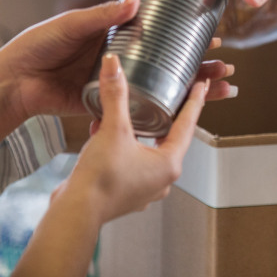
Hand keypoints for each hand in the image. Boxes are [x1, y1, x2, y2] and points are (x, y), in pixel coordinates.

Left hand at [0, 0, 232, 153]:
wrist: (12, 83)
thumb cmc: (36, 47)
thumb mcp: (72, 24)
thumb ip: (103, 15)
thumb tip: (136, 2)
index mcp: (117, 35)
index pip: (162, 33)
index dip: (188, 35)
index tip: (212, 34)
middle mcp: (125, 59)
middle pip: (172, 62)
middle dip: (202, 66)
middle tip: (225, 66)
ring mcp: (120, 83)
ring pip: (166, 86)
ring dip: (194, 89)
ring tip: (222, 89)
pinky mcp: (110, 105)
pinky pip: (144, 107)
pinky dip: (166, 110)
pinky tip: (187, 111)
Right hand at [56, 53, 206, 222]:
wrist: (75, 213)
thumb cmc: (100, 179)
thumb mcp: (113, 130)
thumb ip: (115, 95)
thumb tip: (113, 64)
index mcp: (169, 163)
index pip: (188, 124)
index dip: (195, 101)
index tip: (201, 85)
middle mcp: (162, 178)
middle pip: (172, 138)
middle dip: (171, 116)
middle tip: (174, 96)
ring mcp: (145, 188)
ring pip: (150, 152)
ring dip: (143, 133)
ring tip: (138, 113)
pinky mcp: (126, 193)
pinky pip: (132, 163)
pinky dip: (125, 147)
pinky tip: (107, 134)